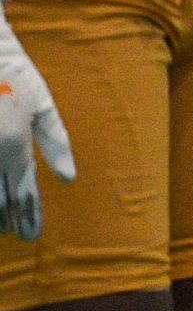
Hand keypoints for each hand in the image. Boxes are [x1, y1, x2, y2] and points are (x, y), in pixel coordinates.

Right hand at [0, 12, 71, 239]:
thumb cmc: (16, 76)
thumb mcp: (43, 105)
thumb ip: (56, 143)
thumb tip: (69, 177)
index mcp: (14, 145)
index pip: (24, 191)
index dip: (29, 216)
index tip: (32, 235)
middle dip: (10, 219)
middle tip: (19, 234)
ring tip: (3, 226)